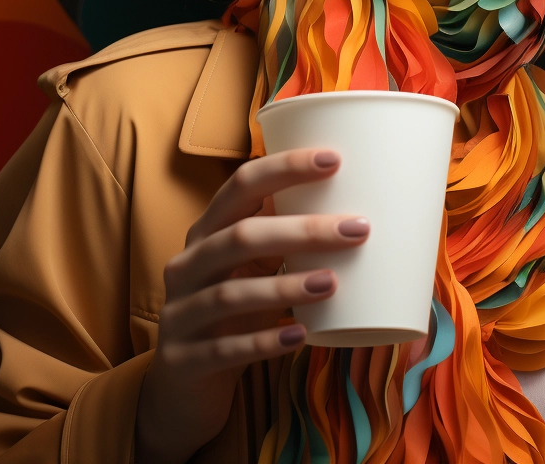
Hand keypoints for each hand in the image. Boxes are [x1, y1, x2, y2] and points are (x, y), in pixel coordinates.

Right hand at [134, 148, 369, 462]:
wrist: (183, 385)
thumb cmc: (233, 313)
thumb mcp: (252, 270)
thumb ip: (287, 242)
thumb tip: (364, 214)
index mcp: (206, 232)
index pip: (241, 185)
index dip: (284, 168)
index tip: (335, 159)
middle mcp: (187, 265)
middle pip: (239, 236)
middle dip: (301, 230)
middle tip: (357, 229)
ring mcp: (180, 313)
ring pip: (230, 293)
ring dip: (285, 287)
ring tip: (333, 283)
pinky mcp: (182, 359)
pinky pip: (225, 349)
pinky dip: (265, 341)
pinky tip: (300, 335)